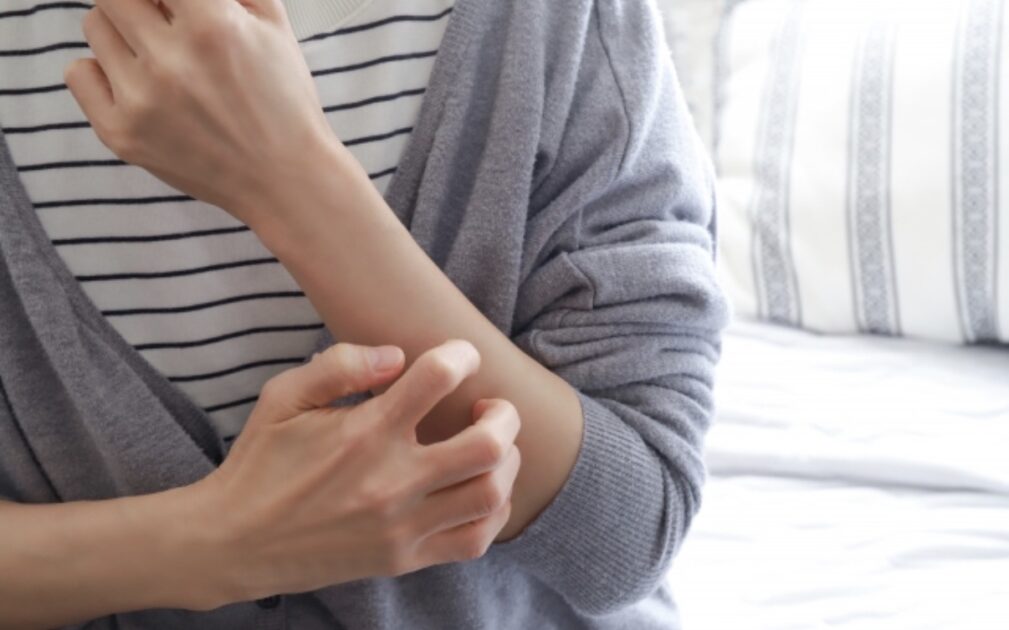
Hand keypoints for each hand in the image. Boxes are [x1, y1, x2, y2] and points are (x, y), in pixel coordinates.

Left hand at [63, 0, 341, 227]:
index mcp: (213, 27)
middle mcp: (172, 61)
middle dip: (141, 4)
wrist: (285, 179)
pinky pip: (79, 73)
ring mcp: (141, 100)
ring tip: (158, 58)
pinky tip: (138, 86)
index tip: (174, 8)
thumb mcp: (274, 25)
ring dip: (123, 33)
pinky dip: (102, 72)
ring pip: (95, 27)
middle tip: (164, 23)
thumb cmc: (283, 100)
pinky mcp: (121, 133)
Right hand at [185, 339, 521, 608]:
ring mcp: (401, 525)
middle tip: (491, 407)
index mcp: (363, 433)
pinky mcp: (403, 558)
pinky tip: (480, 489)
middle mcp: (390, 481)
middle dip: (504, 415)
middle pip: (487, 445)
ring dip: (506, 463)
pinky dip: (493, 511)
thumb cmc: (261, 463)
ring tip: (492, 447)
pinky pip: (474, 540)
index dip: (461, 355)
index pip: (438, 378)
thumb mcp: (283, 397)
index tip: (460, 357)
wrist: (233, 543)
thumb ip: (338, 364)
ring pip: (490, 494)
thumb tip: (398, 355)